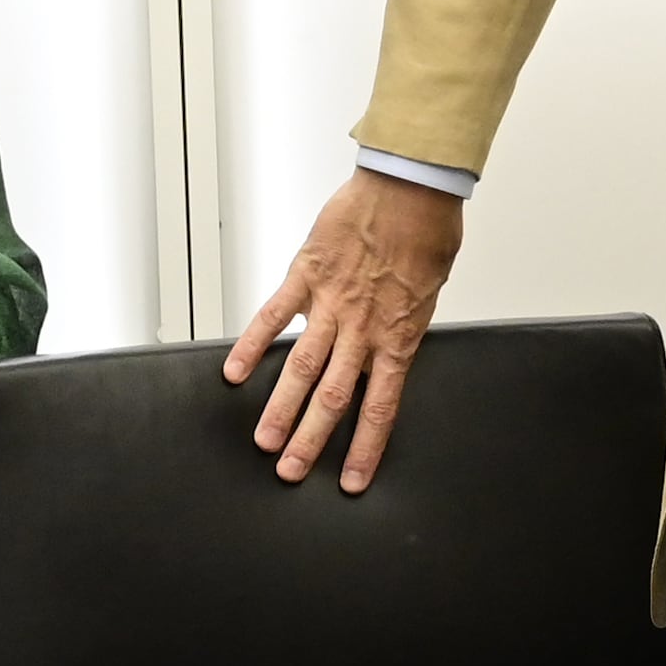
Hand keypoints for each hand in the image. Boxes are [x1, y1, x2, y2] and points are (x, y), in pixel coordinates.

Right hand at [222, 167, 465, 493]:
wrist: (412, 185)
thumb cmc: (428, 229)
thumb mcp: (430, 288)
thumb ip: (406, 320)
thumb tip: (393, 339)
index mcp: (398, 334)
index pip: (380, 406)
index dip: (365, 448)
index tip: (351, 480)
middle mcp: (362, 327)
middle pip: (332, 397)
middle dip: (311, 441)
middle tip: (291, 470)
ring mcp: (331, 303)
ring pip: (300, 368)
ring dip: (280, 408)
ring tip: (264, 440)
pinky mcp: (306, 275)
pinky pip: (274, 316)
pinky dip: (251, 345)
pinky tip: (235, 371)